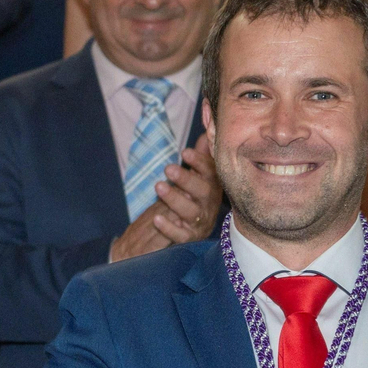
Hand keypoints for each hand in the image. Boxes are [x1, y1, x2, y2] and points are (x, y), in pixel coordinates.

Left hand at [109, 136, 220, 261]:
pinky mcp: (188, 239)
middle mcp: (209, 205)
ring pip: (191, 212)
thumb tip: (208, 128)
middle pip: (204, 192)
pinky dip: (169, 228)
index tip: (185, 152)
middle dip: (186, 179)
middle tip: (168, 168)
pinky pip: (180, 235)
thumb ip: (201, 155)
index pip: (211, 173)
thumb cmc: (191, 197)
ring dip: (174, 199)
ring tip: (158, 186)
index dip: (200, 162)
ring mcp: (199, 223)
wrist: (185, 230)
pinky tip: (156, 218)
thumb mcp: (195, 176)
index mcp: (212, 187)